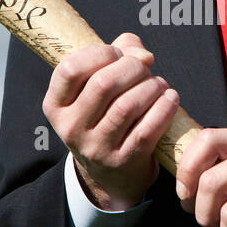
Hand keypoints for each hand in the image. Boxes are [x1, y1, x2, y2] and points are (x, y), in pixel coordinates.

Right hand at [42, 32, 180, 210]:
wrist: (110, 174)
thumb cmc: (105, 115)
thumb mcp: (96, 87)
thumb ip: (117, 54)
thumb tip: (142, 55)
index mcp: (56, 105)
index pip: (70, 69)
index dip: (100, 53)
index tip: (118, 54)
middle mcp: (71, 128)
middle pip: (104, 84)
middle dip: (132, 68)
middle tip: (144, 69)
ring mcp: (96, 148)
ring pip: (127, 106)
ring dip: (152, 87)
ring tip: (159, 85)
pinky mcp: (123, 161)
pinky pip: (148, 128)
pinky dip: (164, 108)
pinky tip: (170, 99)